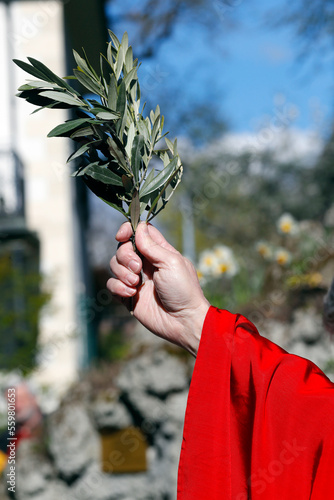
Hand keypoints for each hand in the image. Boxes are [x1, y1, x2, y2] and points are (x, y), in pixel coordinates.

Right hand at [107, 222, 209, 355]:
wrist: (183, 321)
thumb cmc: (183, 290)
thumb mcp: (171, 262)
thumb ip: (152, 246)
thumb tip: (138, 228)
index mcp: (159, 252)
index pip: (139, 232)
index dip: (127, 230)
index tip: (122, 236)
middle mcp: (145, 263)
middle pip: (123, 248)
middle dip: (125, 256)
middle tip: (138, 269)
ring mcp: (136, 279)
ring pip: (114, 265)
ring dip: (122, 273)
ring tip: (136, 284)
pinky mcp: (128, 295)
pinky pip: (112, 284)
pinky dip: (118, 288)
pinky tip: (132, 294)